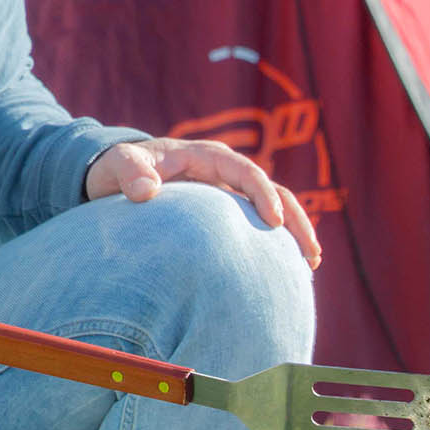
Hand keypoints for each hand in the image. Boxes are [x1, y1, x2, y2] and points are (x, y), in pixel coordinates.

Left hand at [84, 137, 321, 269]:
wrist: (121, 181)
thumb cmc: (120, 171)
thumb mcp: (117, 166)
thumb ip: (129, 172)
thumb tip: (146, 190)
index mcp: (208, 158)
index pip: (246, 172)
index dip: (264, 194)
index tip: (275, 221)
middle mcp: (229, 176)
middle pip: (276, 192)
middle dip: (297, 220)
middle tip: (311, 251)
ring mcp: (234, 197)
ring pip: (278, 211)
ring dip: (297, 235)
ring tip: (311, 264)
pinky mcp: (234, 217)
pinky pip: (263, 230)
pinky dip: (280, 247)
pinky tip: (292, 272)